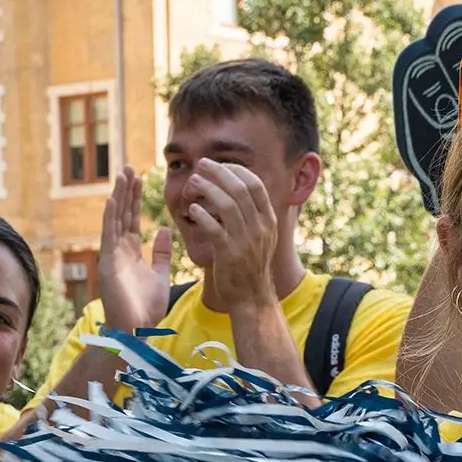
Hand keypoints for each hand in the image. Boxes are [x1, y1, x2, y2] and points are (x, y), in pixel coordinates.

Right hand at [96, 167, 173, 329]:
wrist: (138, 330)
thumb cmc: (147, 307)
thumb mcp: (160, 275)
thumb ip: (160, 253)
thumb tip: (161, 229)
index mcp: (130, 252)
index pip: (132, 218)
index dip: (135, 198)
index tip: (140, 177)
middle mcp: (119, 250)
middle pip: (122, 214)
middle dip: (126, 191)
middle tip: (130, 167)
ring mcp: (112, 256)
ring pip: (115, 220)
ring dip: (118, 197)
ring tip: (122, 175)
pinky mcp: (108, 264)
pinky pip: (109, 237)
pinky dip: (110, 218)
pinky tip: (113, 200)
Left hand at [184, 159, 280, 312]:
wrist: (252, 298)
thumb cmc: (251, 266)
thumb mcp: (261, 237)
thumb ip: (254, 215)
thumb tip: (241, 189)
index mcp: (268, 220)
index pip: (255, 184)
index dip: (236, 170)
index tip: (220, 164)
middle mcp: (260, 227)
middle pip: (240, 189)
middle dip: (219, 172)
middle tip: (202, 164)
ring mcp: (246, 241)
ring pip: (227, 204)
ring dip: (208, 188)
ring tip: (193, 182)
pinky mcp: (229, 254)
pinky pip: (214, 228)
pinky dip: (202, 215)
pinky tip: (192, 209)